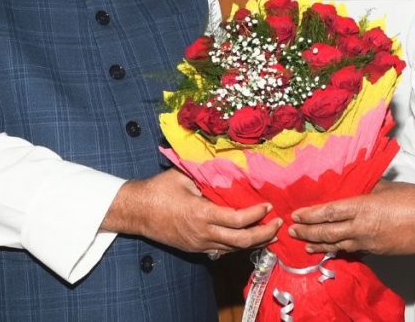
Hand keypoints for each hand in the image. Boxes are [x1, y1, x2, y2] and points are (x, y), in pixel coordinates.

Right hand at [102, 168, 280, 256]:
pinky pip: (222, 250)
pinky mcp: (194, 248)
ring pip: (233, 249)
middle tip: (278, 225)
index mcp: (201, 214)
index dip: (257, 215)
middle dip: (264, 234)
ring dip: (254, 242)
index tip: (268, 206)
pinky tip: (248, 238)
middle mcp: (202, 233)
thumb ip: (206, 175)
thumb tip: (227, 165)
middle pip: (241, 241)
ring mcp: (198, 244)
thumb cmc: (158, 190)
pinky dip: (238, 245)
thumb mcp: (184, 176)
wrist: (135, 211)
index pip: (238, 219)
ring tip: (270, 233)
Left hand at [289, 180, 414, 255]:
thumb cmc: (414, 200)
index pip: (329, 212)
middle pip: (328, 232)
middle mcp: (361, 227)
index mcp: (362, 207)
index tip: (296, 215)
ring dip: (319, 245)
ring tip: (305, 245)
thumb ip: (368, 188)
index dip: (310, 215)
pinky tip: (333, 249)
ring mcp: (369, 242)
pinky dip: (338, 249)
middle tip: (292, 232)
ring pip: (338, 245)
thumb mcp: (387, 187)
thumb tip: (358, 186)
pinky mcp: (377, 251)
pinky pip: (352, 250)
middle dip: (308, 232)